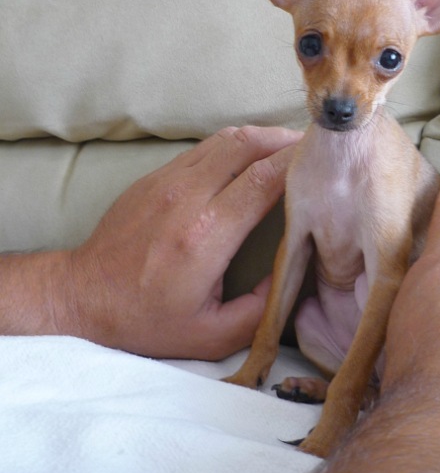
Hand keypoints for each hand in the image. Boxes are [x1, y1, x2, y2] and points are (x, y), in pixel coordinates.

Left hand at [58, 126, 300, 358]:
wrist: (83, 298)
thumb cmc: (147, 320)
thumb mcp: (212, 335)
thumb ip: (261, 310)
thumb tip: (291, 274)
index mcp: (206, 236)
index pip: (264, 179)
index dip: (298, 163)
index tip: (323, 162)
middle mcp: (187, 198)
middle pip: (247, 145)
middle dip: (285, 139)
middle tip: (313, 148)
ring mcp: (168, 181)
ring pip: (226, 139)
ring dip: (261, 137)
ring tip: (288, 147)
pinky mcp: (155, 177)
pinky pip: (205, 148)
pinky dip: (235, 146)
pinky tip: (251, 157)